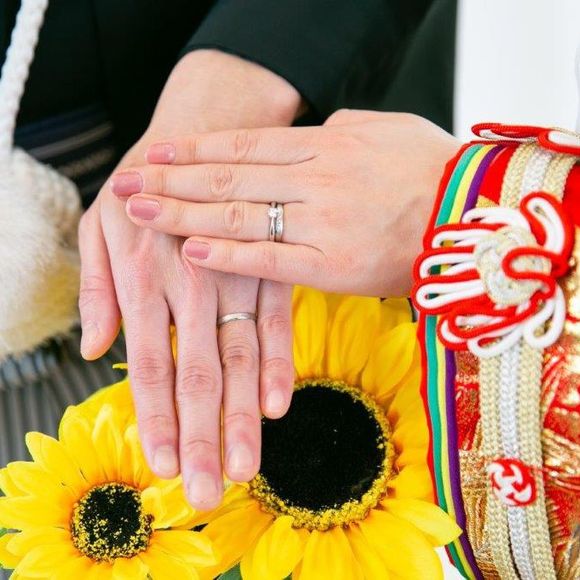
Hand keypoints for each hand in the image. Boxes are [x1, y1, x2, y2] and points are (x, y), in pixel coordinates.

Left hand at [78, 50, 300, 509]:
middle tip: (208, 489)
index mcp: (144, 277)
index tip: (163, 465)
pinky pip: (276, 321)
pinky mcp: (269, 265)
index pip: (147, 364)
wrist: (206, 127)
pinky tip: (279, 401)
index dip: (155, 418)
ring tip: (247, 464)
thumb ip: (98, 287)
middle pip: (196, 373)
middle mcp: (191, 284)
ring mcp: (235, 275)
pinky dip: (277, 363)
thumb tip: (96, 347)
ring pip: (238, 357)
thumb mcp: (101, 223)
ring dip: (242, 415)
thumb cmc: (149, 180)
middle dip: (202, 435)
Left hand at [110, 110, 459, 296]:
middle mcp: (316, 179)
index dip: (194, 148)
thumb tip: (322, 126)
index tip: (155, 151)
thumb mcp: (389, 130)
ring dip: (184, 213)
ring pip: (239, 215)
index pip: (244, 145)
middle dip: (171, 178)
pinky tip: (190, 252)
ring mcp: (322, 222)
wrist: (475, 215)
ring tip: (141, 211)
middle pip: (228, 178)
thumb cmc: (434, 170)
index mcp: (328, 144)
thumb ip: (346, 129)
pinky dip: (228, 255)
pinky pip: (271, 260)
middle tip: (126, 180)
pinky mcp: (333, 266)